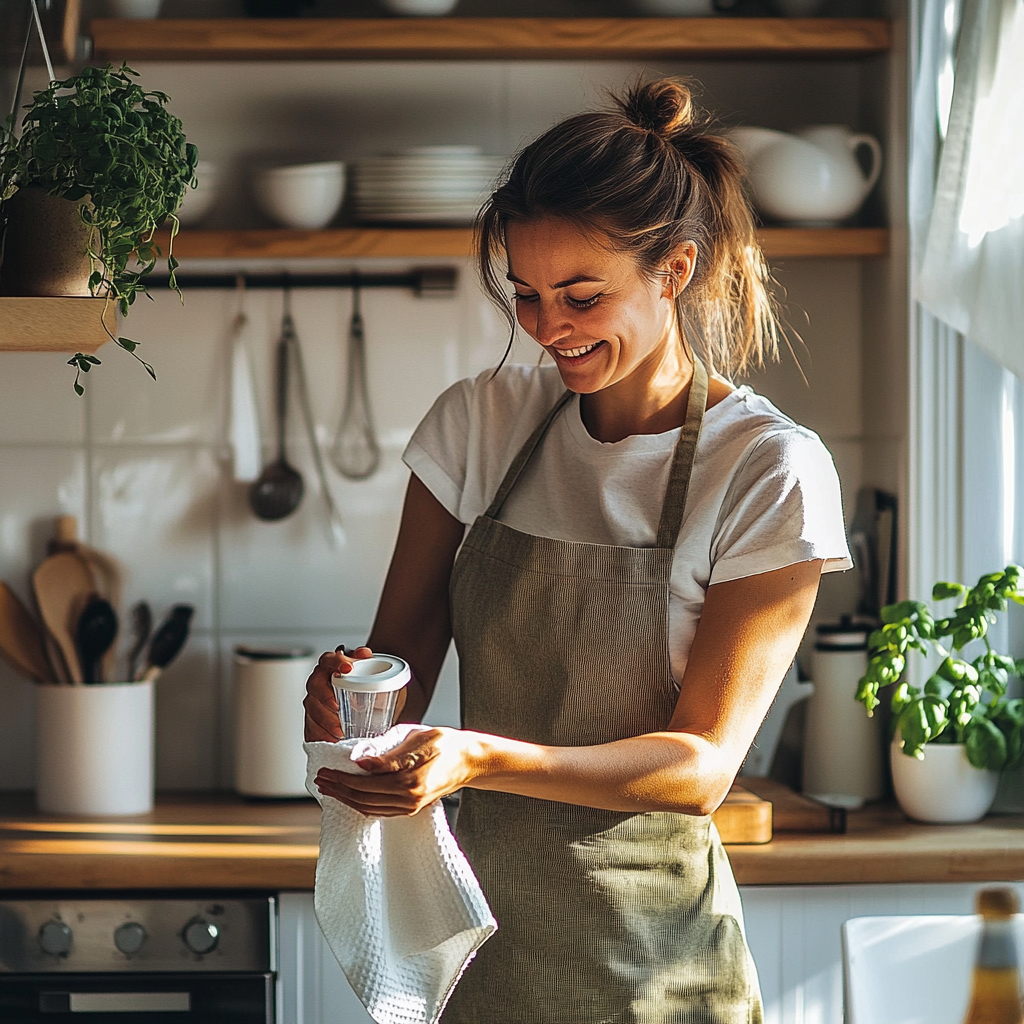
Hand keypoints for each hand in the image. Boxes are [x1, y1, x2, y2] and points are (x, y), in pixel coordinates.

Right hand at [303, 646, 372, 741]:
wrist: (372, 710)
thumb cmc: (374, 692)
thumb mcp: (380, 681)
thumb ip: (381, 674)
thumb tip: (390, 676)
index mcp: (335, 666)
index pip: (329, 659)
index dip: (336, 662)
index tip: (348, 669)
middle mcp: (322, 682)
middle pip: (314, 684)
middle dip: (325, 695)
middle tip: (337, 706)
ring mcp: (315, 702)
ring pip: (311, 708)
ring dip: (324, 719)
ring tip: (340, 730)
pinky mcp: (314, 722)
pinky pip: (311, 728)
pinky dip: (321, 734)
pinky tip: (333, 740)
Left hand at [314, 726, 479, 816]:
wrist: (469, 760)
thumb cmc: (446, 744)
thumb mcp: (418, 740)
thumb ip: (389, 755)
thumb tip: (362, 762)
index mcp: (408, 782)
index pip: (363, 785)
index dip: (340, 780)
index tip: (325, 772)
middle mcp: (408, 800)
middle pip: (362, 800)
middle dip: (338, 791)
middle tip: (321, 780)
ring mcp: (410, 807)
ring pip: (369, 809)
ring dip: (346, 799)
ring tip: (330, 788)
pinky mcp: (411, 808)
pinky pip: (379, 810)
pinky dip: (361, 804)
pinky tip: (352, 796)